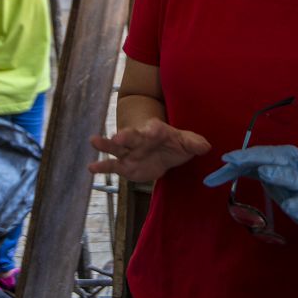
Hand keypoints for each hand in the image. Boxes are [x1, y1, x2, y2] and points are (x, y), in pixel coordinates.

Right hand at [88, 118, 210, 181]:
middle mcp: (140, 139)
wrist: (161, 150)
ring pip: (117, 148)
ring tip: (94, 140)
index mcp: (157, 131)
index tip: (154, 130)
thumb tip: (206, 146)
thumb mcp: (186, 142)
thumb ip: (194, 143)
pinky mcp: (125, 165)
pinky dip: (102, 166)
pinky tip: (91, 167)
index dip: (155, 130)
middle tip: (117, 136)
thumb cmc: (174, 143)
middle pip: (132, 136)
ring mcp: (130, 152)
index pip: (155, 129)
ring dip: (106, 144)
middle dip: (125, 135)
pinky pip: (112, 165)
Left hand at [203, 145, 297, 229]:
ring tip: (264, 173)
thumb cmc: (286, 183)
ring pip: (290, 176)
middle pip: (271, 157)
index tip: (224, 158)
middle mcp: (292, 163)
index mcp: (280, 154)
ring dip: (277, 174)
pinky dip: (296, 204)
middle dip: (252, 157)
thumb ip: (240, 171)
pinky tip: (289, 207)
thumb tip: (209, 179)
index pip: (257, 153)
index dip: (241, 155)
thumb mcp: (263, 172)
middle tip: (234, 159)